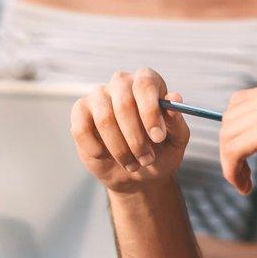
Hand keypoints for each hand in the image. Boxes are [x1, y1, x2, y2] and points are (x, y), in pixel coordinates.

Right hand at [70, 69, 189, 193]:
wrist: (138, 174)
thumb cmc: (160, 152)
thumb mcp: (176, 140)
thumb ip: (176, 120)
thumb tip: (174, 98)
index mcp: (148, 82)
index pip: (145, 83)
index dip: (150, 111)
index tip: (158, 137)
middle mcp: (122, 83)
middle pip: (124, 103)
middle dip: (136, 138)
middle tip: (147, 159)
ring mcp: (98, 96)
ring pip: (104, 118)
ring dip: (120, 148)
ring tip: (132, 164)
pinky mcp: (80, 112)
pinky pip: (82, 129)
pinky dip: (96, 149)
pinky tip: (106, 156)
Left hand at [218, 81, 256, 210]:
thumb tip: (249, 136)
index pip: (244, 100)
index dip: (235, 129)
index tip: (241, 156)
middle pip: (232, 114)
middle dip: (229, 145)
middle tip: (241, 174)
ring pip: (229, 133)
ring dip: (230, 162)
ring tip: (244, 183)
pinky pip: (233, 149)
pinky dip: (232, 170)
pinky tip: (245, 187)